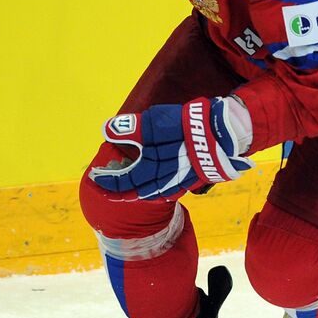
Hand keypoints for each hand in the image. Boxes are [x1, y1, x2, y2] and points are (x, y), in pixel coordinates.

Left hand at [89, 97, 254, 200]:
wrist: (221, 133)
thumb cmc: (184, 127)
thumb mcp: (153, 122)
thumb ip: (130, 128)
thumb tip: (106, 130)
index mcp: (150, 170)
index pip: (123, 180)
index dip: (108, 180)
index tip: (95, 176)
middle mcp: (163, 182)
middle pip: (138, 192)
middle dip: (121, 192)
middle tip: (109, 189)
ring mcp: (180, 183)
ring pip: (155, 194)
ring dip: (140, 193)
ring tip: (131, 190)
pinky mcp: (193, 179)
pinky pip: (171, 190)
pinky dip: (158, 190)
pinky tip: (158, 185)